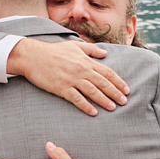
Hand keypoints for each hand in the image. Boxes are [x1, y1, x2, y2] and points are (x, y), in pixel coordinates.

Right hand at [6, 35, 128, 113]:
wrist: (32, 56)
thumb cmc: (53, 50)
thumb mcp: (74, 45)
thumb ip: (91, 50)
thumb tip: (105, 53)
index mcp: (86, 61)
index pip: (107, 72)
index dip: (118, 82)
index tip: (126, 90)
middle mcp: (82, 70)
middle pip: (103, 83)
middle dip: (115, 93)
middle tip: (124, 102)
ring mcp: (72, 79)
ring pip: (92, 92)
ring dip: (104, 101)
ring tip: (112, 108)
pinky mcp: (62, 88)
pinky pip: (77, 99)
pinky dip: (86, 106)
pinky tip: (93, 112)